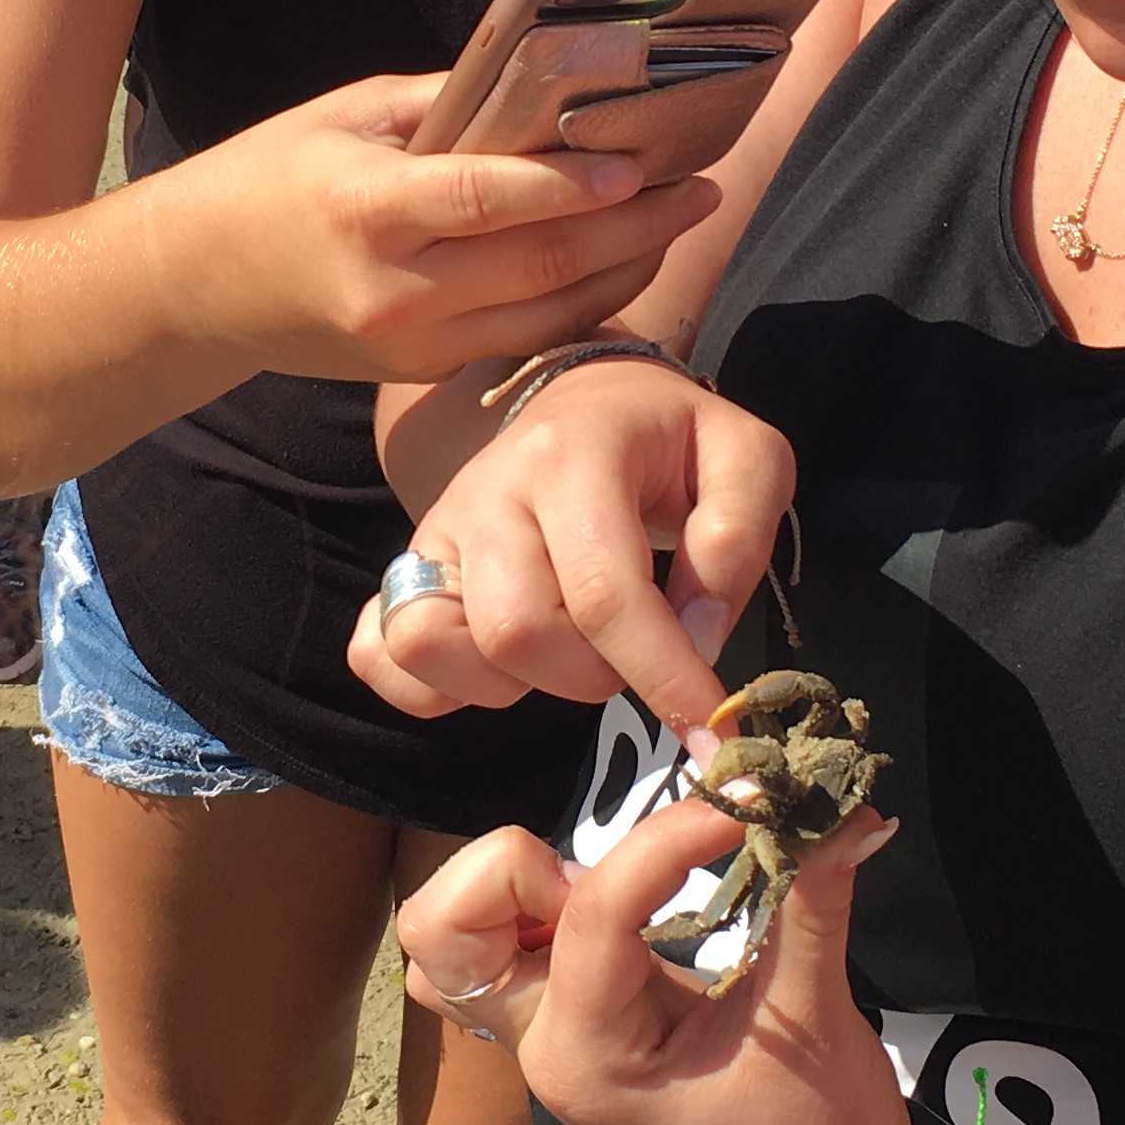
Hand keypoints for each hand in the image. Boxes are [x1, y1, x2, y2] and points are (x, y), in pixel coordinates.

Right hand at [143, 73, 715, 391]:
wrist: (199, 287)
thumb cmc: (275, 179)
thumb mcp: (349, 114)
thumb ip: (451, 104)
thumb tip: (555, 83)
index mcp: (366, 209)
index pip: (490, 199)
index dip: (575, 185)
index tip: (647, 163)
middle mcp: (393, 290)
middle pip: (541, 264)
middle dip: (636, 228)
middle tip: (703, 188)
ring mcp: (412, 344)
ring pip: (549, 315)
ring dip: (628, 270)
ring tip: (682, 221)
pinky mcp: (424, 372)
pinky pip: (525, 339)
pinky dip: (585, 303)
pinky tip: (627, 262)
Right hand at [348, 357, 791, 741]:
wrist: (590, 400)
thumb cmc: (671, 439)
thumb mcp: (746, 459)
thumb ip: (739, 535)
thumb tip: (700, 633)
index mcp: (574, 456)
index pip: (603, 593)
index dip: (661, 674)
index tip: (709, 725)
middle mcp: (489, 491)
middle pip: (514, 631)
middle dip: (591, 678)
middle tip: (634, 656)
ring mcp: (436, 530)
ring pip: (433, 644)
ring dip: (511, 685)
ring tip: (568, 657)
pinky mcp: (409, 566)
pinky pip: (378, 652)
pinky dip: (429, 688)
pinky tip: (497, 673)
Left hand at [396, 791, 916, 1124]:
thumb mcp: (819, 1020)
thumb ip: (813, 901)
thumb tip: (846, 802)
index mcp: (589, 1059)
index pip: (589, 910)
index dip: (665, 839)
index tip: (741, 802)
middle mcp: (544, 1047)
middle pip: (448, 928)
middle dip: (520, 867)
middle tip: (630, 870)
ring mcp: (546, 1040)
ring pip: (454, 939)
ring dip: (516, 886)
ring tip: (623, 884)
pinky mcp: (571, 1025)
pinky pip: (503, 952)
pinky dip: (535, 906)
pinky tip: (623, 896)